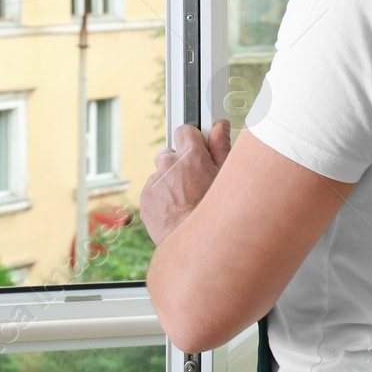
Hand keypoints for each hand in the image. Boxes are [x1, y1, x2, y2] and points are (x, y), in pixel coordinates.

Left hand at [140, 121, 232, 245]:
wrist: (197, 244)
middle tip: (193, 181)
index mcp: (191, 155)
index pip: (184, 130)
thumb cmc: (216, 212)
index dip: (192, 141)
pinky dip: (160, 197)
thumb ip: (221, 146)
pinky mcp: (145, 197)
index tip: (196, 150)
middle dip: (179, 162)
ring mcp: (155, 181)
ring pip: (160, 174)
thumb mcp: (226, 177)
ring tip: (185, 200)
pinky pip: (152, 190)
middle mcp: (169, 164)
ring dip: (169, 181)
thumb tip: (218, 127)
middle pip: (169, 153)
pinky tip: (175, 209)